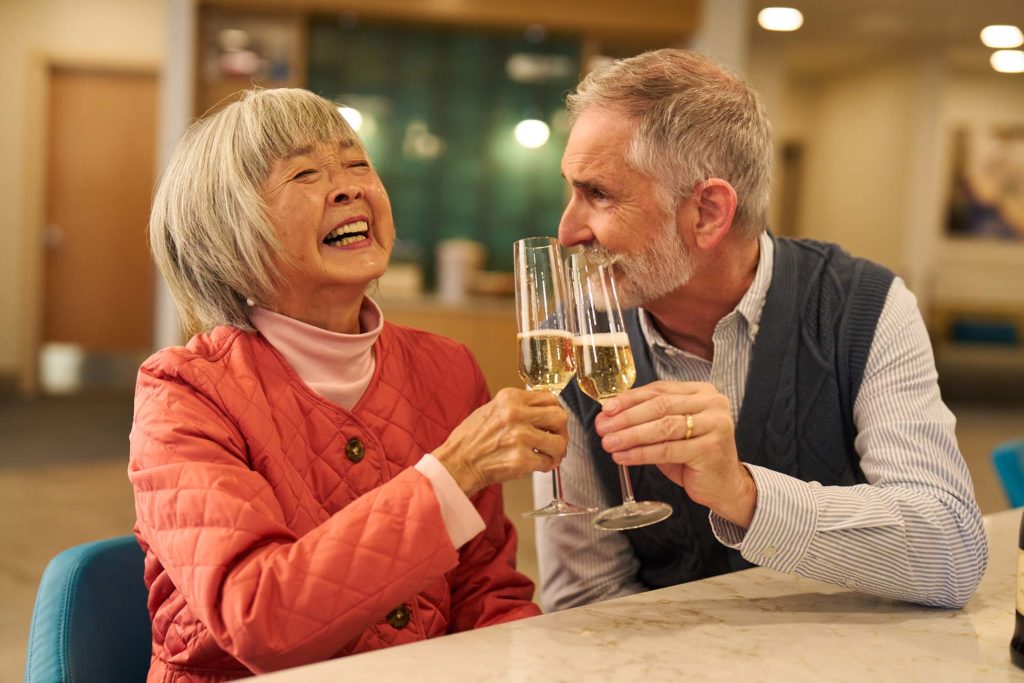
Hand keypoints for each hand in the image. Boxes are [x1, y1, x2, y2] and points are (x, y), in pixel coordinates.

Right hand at [433, 388, 567, 497]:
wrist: (457, 464)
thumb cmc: (472, 439)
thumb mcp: (492, 409)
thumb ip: (519, 406)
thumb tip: (547, 410)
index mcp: (510, 397)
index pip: (550, 398)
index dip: (556, 412)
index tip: (553, 423)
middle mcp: (515, 414)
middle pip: (560, 417)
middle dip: (561, 431)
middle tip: (554, 440)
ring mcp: (519, 437)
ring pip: (559, 442)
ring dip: (556, 452)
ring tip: (547, 455)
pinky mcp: (521, 460)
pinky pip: (548, 462)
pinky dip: (546, 466)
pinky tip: (537, 465)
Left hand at [594, 381, 756, 527]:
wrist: (724, 485)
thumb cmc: (694, 455)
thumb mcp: (671, 431)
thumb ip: (647, 419)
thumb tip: (608, 417)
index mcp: (701, 392)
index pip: (659, 390)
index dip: (629, 399)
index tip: (606, 409)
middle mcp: (712, 403)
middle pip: (660, 406)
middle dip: (626, 417)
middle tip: (603, 427)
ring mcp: (715, 425)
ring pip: (663, 427)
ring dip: (631, 435)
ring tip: (609, 443)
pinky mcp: (710, 449)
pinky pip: (667, 450)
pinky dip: (641, 453)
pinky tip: (623, 457)